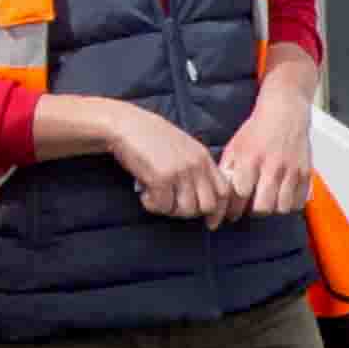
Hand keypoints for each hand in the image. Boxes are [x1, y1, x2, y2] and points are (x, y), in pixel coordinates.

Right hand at [90, 98, 228, 223]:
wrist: (124, 124)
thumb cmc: (148, 137)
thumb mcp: (182, 147)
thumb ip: (195, 167)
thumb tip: (201, 196)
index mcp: (203, 156)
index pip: (224, 191)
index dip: (219, 211)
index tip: (210, 223)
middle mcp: (196, 164)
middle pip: (207, 205)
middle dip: (190, 213)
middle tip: (172, 206)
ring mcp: (180, 171)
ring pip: (186, 210)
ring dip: (169, 210)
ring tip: (155, 197)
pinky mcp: (162, 178)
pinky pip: (163, 206)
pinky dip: (152, 205)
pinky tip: (144, 195)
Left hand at [220, 68, 318, 219]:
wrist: (284, 111)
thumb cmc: (258, 129)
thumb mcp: (235, 146)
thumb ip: (228, 170)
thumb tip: (219, 192)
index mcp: (250, 158)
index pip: (239, 194)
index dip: (231, 209)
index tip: (228, 215)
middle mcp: (272, 166)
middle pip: (263, 207)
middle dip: (253, 211)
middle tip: (250, 205)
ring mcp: (291, 170)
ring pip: (282, 208)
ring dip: (272, 208)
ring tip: (267, 199)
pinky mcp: (305, 173)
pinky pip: (298, 202)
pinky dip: (289, 204)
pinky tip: (281, 195)